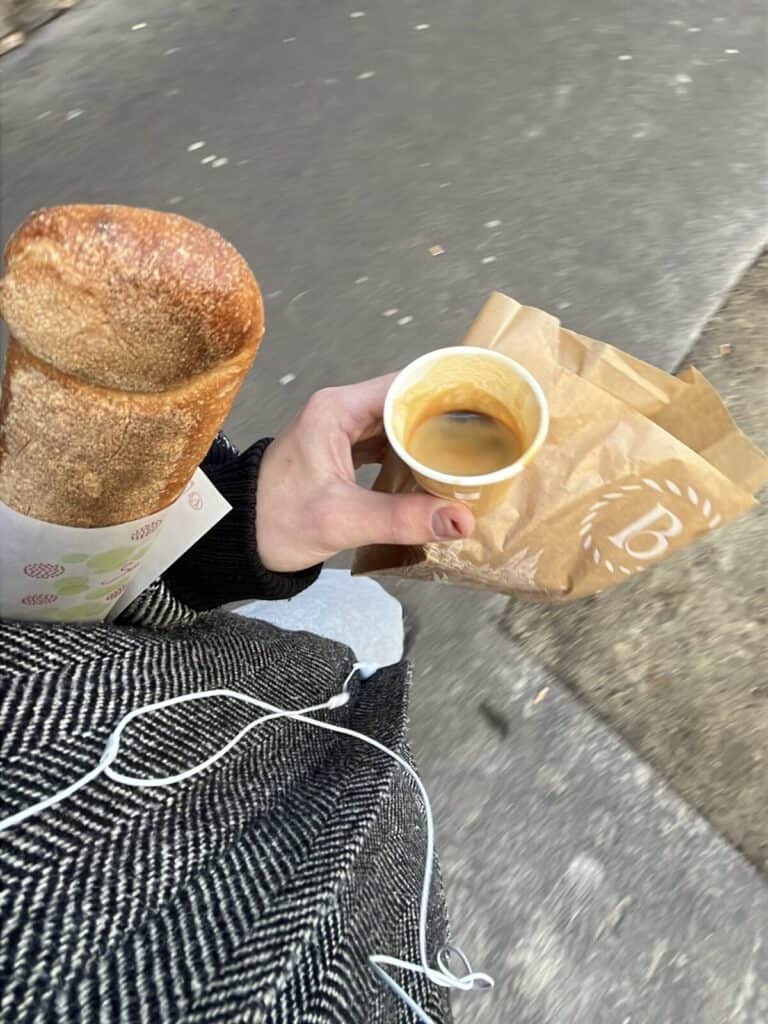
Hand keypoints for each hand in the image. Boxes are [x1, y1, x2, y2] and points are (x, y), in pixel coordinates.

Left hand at [256, 374, 474, 571]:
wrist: (235, 542)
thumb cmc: (275, 522)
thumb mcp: (341, 519)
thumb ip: (402, 518)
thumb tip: (461, 520)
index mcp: (337, 408)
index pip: (406, 384)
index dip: (447, 392)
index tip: (487, 404)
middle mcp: (341, 410)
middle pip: (407, 403)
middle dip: (446, 419)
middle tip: (490, 435)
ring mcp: (340, 432)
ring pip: (398, 426)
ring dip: (430, 441)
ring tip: (471, 454)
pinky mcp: (341, 454)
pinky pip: (387, 447)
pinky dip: (411, 458)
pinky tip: (436, 475)